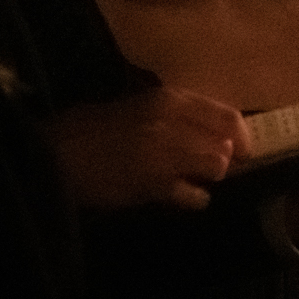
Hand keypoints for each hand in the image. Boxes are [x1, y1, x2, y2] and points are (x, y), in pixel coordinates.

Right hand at [45, 86, 248, 211]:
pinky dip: (192, 199)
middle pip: (227, 144)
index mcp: (170, 99)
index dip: (242, 135)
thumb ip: (176, 115)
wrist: (54, 154)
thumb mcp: (139, 107)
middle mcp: (173, 121)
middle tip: (209, 167)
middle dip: (224, 159)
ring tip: (191, 180)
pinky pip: (194, 196)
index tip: (243, 149)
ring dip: (207, 177)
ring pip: (217, 167)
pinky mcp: (154, 184)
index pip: (228, 115)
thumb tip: (215, 132)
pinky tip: (180, 196)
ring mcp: (165, 153)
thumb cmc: (91, 128)